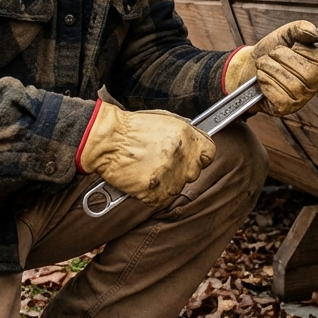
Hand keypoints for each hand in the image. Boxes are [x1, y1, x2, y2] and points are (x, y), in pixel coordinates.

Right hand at [77, 102, 213, 206]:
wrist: (108, 141)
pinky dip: (151, 192)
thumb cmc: (132, 128)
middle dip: (181, 168)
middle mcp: (183, 159)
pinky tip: (140, 178)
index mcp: (188, 138)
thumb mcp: (165, 119)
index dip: (199, 155)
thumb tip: (195, 140)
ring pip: (177, 187)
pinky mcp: (156, 194)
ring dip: (166, 181)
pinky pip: (160, 198)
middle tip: (161, 161)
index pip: (209, 154)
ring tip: (147, 167)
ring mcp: (170, 178)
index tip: (191, 156)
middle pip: (194, 172)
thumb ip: (185, 133)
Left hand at [223, 20, 317, 115]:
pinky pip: (279, 95)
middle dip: (283, 58)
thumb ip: (302, 28)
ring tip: (265, 66)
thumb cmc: (269, 52)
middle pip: (307, 72)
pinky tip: (263, 79)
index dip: (309, 52)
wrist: (246, 66)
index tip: (296, 47)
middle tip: (273, 55)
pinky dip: (265, 82)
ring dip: (270, 68)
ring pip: (292, 84)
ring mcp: (300, 99)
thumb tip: (315, 34)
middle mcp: (314, 85)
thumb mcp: (286, 34)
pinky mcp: (285, 108)